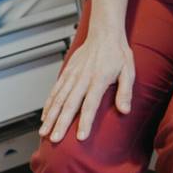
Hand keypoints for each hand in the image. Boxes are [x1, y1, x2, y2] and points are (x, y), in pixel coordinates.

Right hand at [40, 24, 133, 141]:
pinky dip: (48, 104)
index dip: (86, 122)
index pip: (91, 105)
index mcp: (99, 80)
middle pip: (70, 104)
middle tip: (55, 139)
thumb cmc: (118, 53)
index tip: (81, 137)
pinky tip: (44, 117)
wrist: (104, 33)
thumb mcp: (128, 71)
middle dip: (61, 123)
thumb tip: (125, 111)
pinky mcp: (66, 72)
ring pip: (58, 99)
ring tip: (44, 132)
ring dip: (51, 117)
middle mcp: (82, 78)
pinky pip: (55, 90)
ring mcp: (72, 75)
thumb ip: (125, 92)